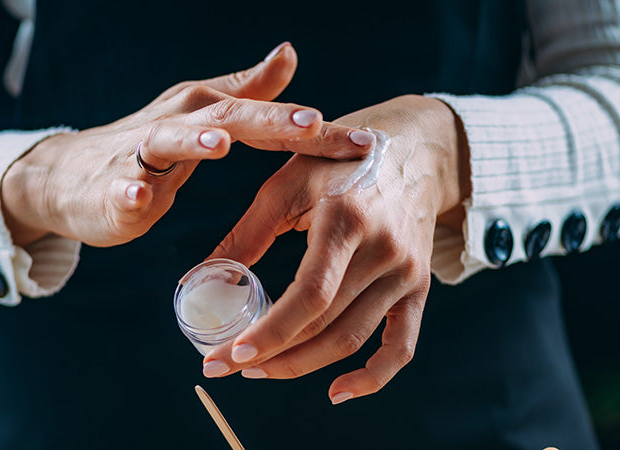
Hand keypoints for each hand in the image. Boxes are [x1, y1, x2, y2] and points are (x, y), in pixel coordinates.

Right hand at [1, 43, 375, 246]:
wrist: (70, 174)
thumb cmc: (147, 144)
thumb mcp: (200, 113)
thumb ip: (246, 89)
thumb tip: (289, 53)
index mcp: (204, 111)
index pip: (266, 117)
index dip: (314, 129)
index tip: (362, 142)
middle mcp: (176, 125)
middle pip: (226, 117)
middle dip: (269, 120)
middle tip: (310, 123)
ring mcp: (138, 157)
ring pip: (167, 144)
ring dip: (195, 142)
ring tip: (222, 143)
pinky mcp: (110, 192)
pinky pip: (119, 192)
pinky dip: (129, 193)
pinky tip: (139, 199)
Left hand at [203, 95, 470, 403]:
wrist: (416, 149)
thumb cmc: (339, 160)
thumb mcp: (288, 182)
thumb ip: (247, 232)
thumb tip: (201, 278)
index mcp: (346, 219)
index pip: (310, 294)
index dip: (270, 332)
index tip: (230, 355)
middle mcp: (383, 250)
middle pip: (326, 325)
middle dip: (272, 354)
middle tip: (228, 365)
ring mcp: (406, 273)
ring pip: (353, 340)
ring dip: (303, 365)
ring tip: (261, 369)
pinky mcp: (418, 287)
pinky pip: (401, 346)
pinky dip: (372, 378)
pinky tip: (336, 391)